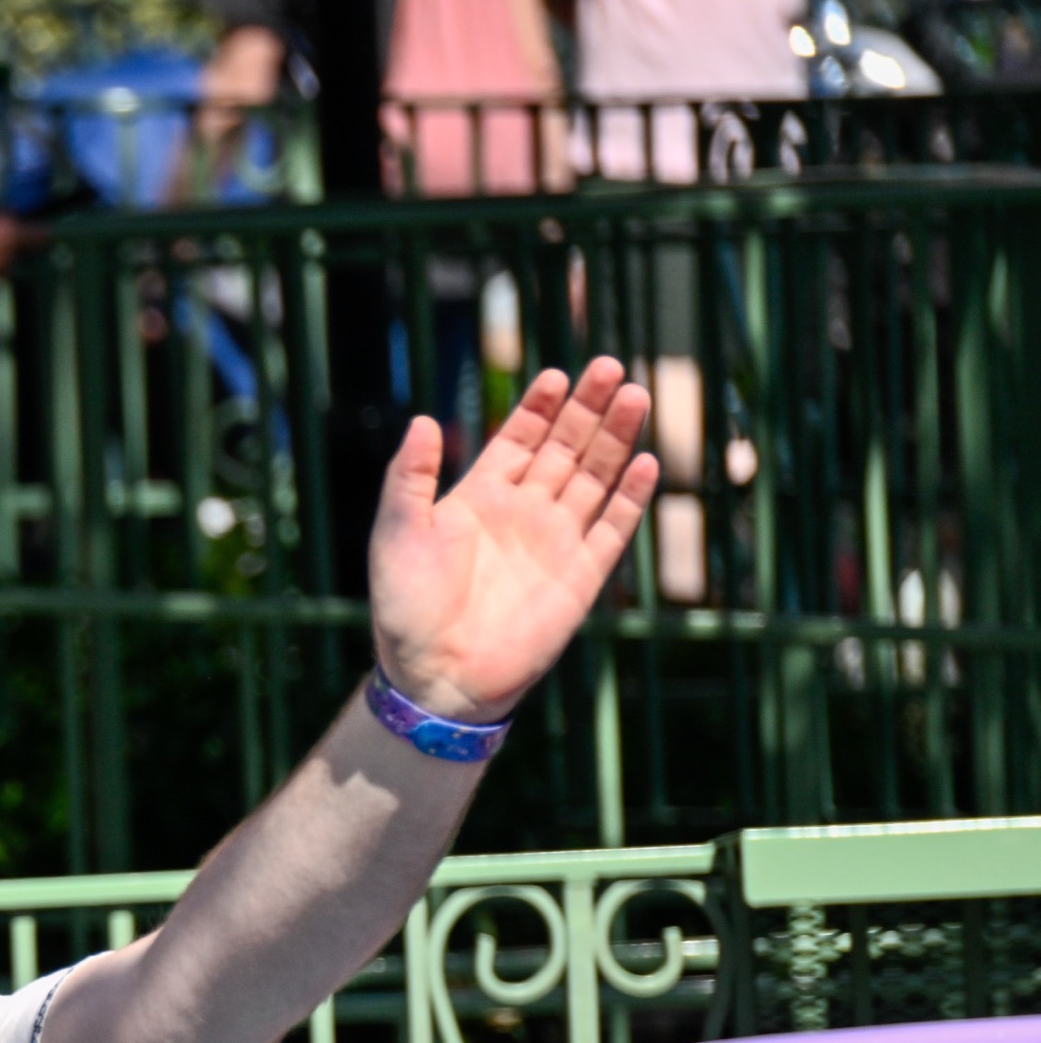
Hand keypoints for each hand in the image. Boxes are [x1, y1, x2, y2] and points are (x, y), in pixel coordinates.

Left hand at [368, 360, 656, 721]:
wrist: (436, 675)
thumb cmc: (406, 607)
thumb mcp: (397, 531)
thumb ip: (409, 477)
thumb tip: (422, 420)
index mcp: (479, 499)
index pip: (519, 439)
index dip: (539, 407)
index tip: (557, 374)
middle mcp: (523, 513)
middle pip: (565, 448)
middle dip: (587, 408)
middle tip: (608, 367)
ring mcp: (556, 542)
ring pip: (595, 477)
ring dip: (614, 438)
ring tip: (632, 396)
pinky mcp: (581, 576)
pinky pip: (613, 529)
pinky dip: (631, 497)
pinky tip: (646, 462)